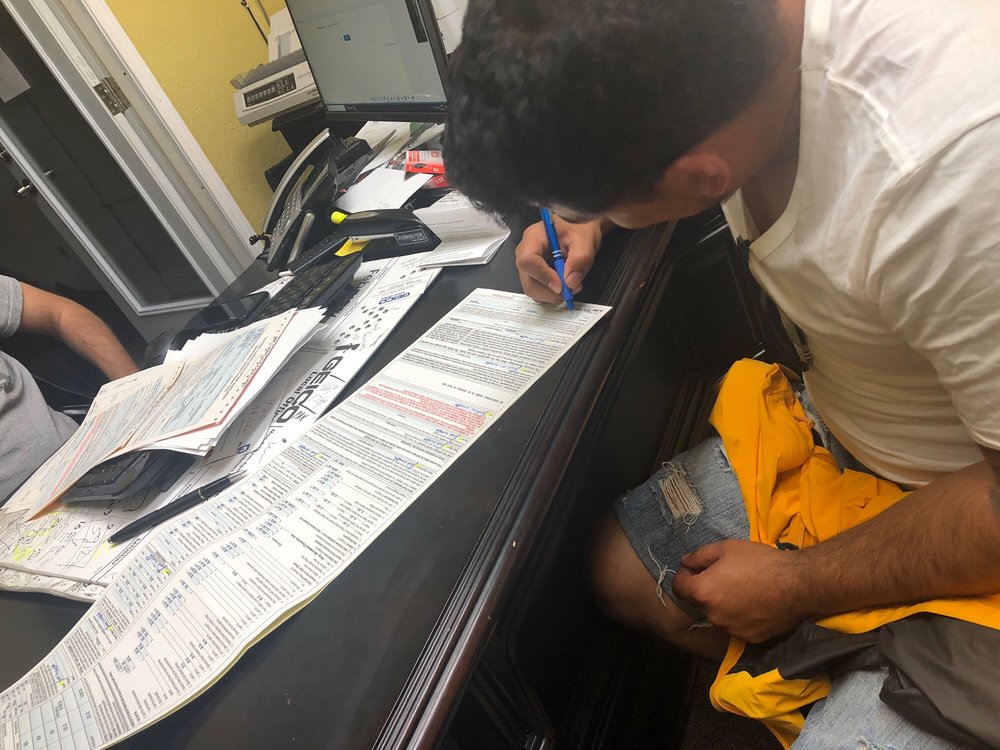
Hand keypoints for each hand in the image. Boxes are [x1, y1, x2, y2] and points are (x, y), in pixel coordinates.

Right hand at [514, 216, 602, 302]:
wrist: (580, 227)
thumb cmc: (579, 228)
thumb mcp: (585, 240)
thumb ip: (580, 258)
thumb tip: (570, 282)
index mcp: (534, 238)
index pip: (527, 261)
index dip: (543, 276)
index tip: (562, 285)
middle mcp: (526, 251)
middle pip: (527, 280)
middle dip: (548, 292)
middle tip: (569, 291)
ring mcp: (529, 264)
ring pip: (531, 288)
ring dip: (551, 294)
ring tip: (570, 286)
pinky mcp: (535, 273)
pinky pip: (538, 289)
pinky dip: (551, 293)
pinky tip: (564, 286)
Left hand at [671, 540, 809, 641]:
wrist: (797, 585)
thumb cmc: (760, 562)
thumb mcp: (726, 548)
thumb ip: (699, 556)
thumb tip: (685, 562)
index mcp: (703, 593)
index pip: (678, 588)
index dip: (684, 575)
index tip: (696, 568)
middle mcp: (713, 616)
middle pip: (698, 601)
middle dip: (704, 588)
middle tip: (724, 574)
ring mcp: (731, 630)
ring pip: (718, 614)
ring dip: (722, 603)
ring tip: (743, 588)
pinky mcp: (749, 638)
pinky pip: (736, 625)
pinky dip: (739, 615)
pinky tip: (755, 602)